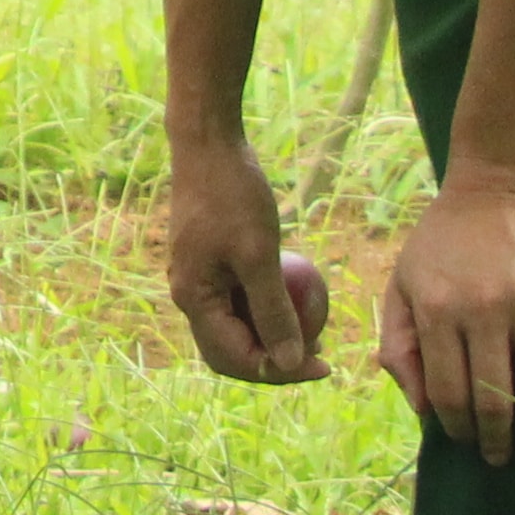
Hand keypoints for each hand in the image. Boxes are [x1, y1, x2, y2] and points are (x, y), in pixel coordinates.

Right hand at [163, 138, 327, 384]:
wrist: (208, 144)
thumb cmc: (233, 196)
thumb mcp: (259, 256)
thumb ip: (272, 312)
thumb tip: (290, 363)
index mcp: (193, 299)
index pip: (238, 358)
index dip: (282, 371)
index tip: (325, 364)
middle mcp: (189, 295)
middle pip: (231, 352)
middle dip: (274, 362)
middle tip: (318, 355)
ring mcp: (197, 278)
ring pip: (235, 329)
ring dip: (271, 338)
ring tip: (313, 332)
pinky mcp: (209, 262)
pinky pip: (236, 302)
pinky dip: (265, 310)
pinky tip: (296, 298)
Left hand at [381, 176, 514, 468]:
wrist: (503, 178)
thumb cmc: (446, 238)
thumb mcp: (404, 280)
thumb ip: (400, 342)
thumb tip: (420, 407)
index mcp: (437, 309)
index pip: (447, 392)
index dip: (456, 428)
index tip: (466, 442)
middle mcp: (482, 310)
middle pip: (495, 399)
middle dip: (500, 441)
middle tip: (505, 460)